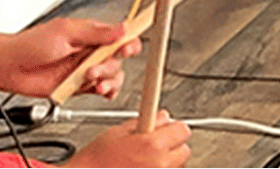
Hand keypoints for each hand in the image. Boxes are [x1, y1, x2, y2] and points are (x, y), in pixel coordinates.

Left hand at [0, 18, 140, 98]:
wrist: (11, 67)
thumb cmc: (31, 44)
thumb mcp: (65, 32)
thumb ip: (96, 33)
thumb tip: (121, 28)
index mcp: (90, 33)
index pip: (119, 34)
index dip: (128, 41)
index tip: (129, 47)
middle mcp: (90, 50)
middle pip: (118, 58)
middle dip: (110, 65)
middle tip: (94, 68)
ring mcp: (85, 69)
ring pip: (112, 75)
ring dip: (106, 79)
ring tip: (90, 80)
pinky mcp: (79, 86)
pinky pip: (101, 90)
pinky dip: (105, 92)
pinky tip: (100, 91)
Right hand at [65, 110, 190, 167]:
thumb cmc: (96, 160)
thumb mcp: (117, 132)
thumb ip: (144, 122)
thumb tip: (163, 116)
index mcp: (151, 145)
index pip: (183, 130)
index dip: (174, 127)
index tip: (169, 128)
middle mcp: (159, 164)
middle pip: (184, 152)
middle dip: (172, 146)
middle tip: (155, 145)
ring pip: (176, 167)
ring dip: (165, 162)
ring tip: (143, 161)